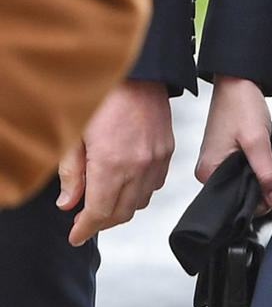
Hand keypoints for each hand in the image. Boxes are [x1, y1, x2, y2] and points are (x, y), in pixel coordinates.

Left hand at [57, 79, 173, 245]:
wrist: (139, 70)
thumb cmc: (103, 96)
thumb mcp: (76, 133)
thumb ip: (71, 173)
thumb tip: (68, 204)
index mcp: (112, 163)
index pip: (99, 213)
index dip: (85, 230)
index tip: (75, 236)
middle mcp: (138, 165)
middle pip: (122, 214)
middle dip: (102, 222)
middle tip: (84, 219)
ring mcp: (157, 158)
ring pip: (141, 202)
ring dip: (122, 207)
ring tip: (104, 198)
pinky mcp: (168, 149)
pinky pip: (156, 184)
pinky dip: (141, 191)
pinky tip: (126, 181)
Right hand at [196, 75, 271, 210]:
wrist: (238, 80)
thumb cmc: (240, 105)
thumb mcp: (257, 142)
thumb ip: (266, 173)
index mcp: (209, 173)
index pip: (240, 202)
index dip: (264, 196)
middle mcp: (211, 172)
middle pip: (246, 192)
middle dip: (269, 183)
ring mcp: (219, 163)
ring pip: (249, 181)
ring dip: (268, 173)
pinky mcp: (228, 155)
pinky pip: (248, 170)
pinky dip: (262, 166)